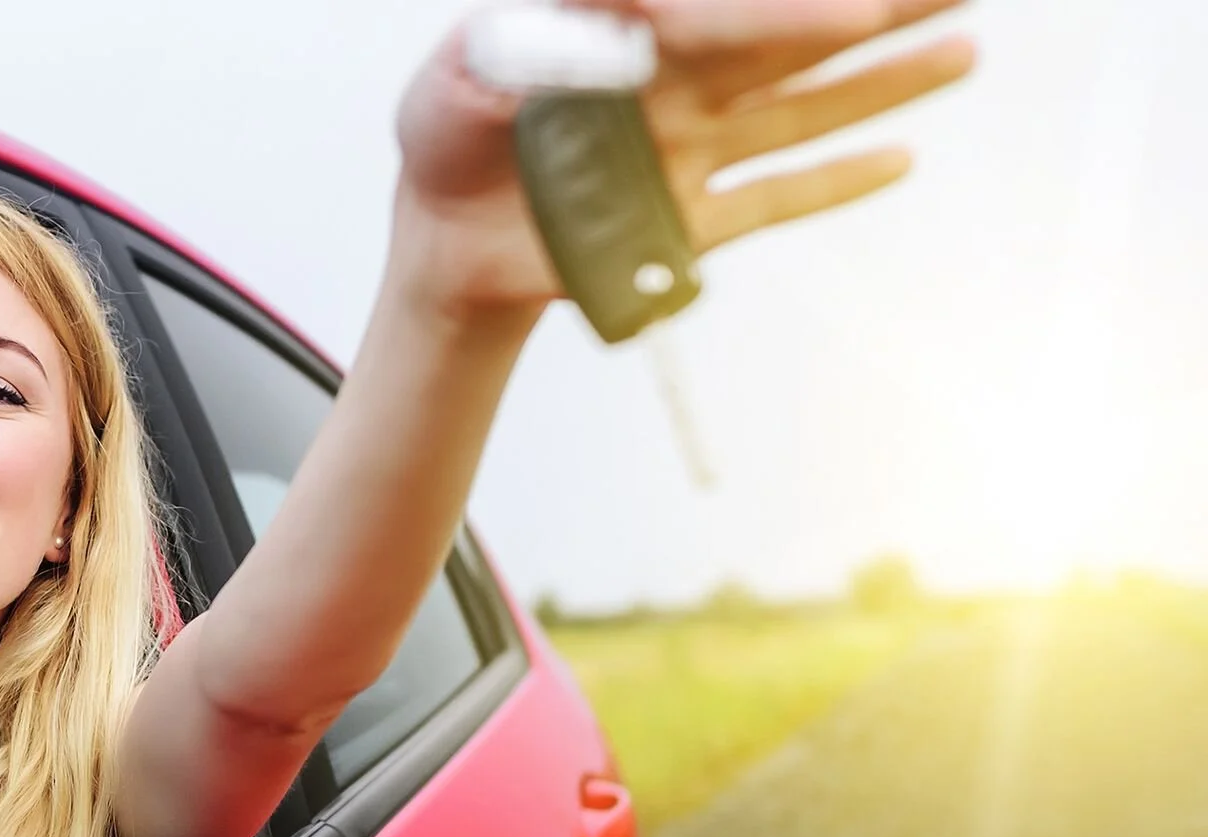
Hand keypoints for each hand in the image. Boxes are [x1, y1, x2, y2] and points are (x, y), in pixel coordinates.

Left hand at [389, 0, 975, 308]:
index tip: (850, 12)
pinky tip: (900, 159)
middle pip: (788, 40)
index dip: (785, 15)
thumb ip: (516, 51)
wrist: (443, 243)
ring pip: (803, 111)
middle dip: (871, 11)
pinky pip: (775, 201)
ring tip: (963, 49)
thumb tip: (598, 28)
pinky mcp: (691, 221)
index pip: (717, 16)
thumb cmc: (446, 142)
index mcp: (622, 36)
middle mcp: (673, 85)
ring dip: (882, 85)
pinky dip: (835, 185)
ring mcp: (690, 151)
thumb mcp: (456, 79)